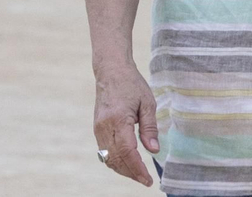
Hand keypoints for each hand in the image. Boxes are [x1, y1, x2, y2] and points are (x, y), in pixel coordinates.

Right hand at [93, 60, 158, 186]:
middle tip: (146, 180)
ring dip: (122, 169)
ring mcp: (98, 127)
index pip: (127, 151)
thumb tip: (154, 150)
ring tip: (138, 173)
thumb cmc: (131, 84)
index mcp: (119, 118)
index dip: (137, 169)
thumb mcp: (147, 103)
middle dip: (131, 173)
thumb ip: (150, 128)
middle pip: (116, 158)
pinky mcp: (97, 127)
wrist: (110, 70)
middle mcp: (105, 125)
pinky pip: (104, 150)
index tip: (148, 180)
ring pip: (108, 157)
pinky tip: (127, 162)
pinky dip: (115, 160)